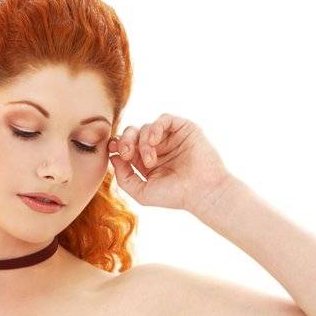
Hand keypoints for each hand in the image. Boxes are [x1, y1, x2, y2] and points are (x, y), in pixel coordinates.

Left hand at [107, 114, 232, 215]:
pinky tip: (155, 141)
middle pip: (133, 133)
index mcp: (147, 162)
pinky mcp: (183, 129)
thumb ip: (124, 177)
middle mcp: (158, 148)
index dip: (117, 145)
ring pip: (147, 127)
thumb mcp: (141, 192)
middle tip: (127, 153)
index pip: (127, 146)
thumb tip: (113, 157)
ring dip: (143, 142)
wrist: (202, 191)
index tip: (113, 150)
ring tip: (151, 160)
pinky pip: (164, 119)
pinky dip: (155, 128)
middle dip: (125, 140)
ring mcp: (171, 138)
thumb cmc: (175, 195)